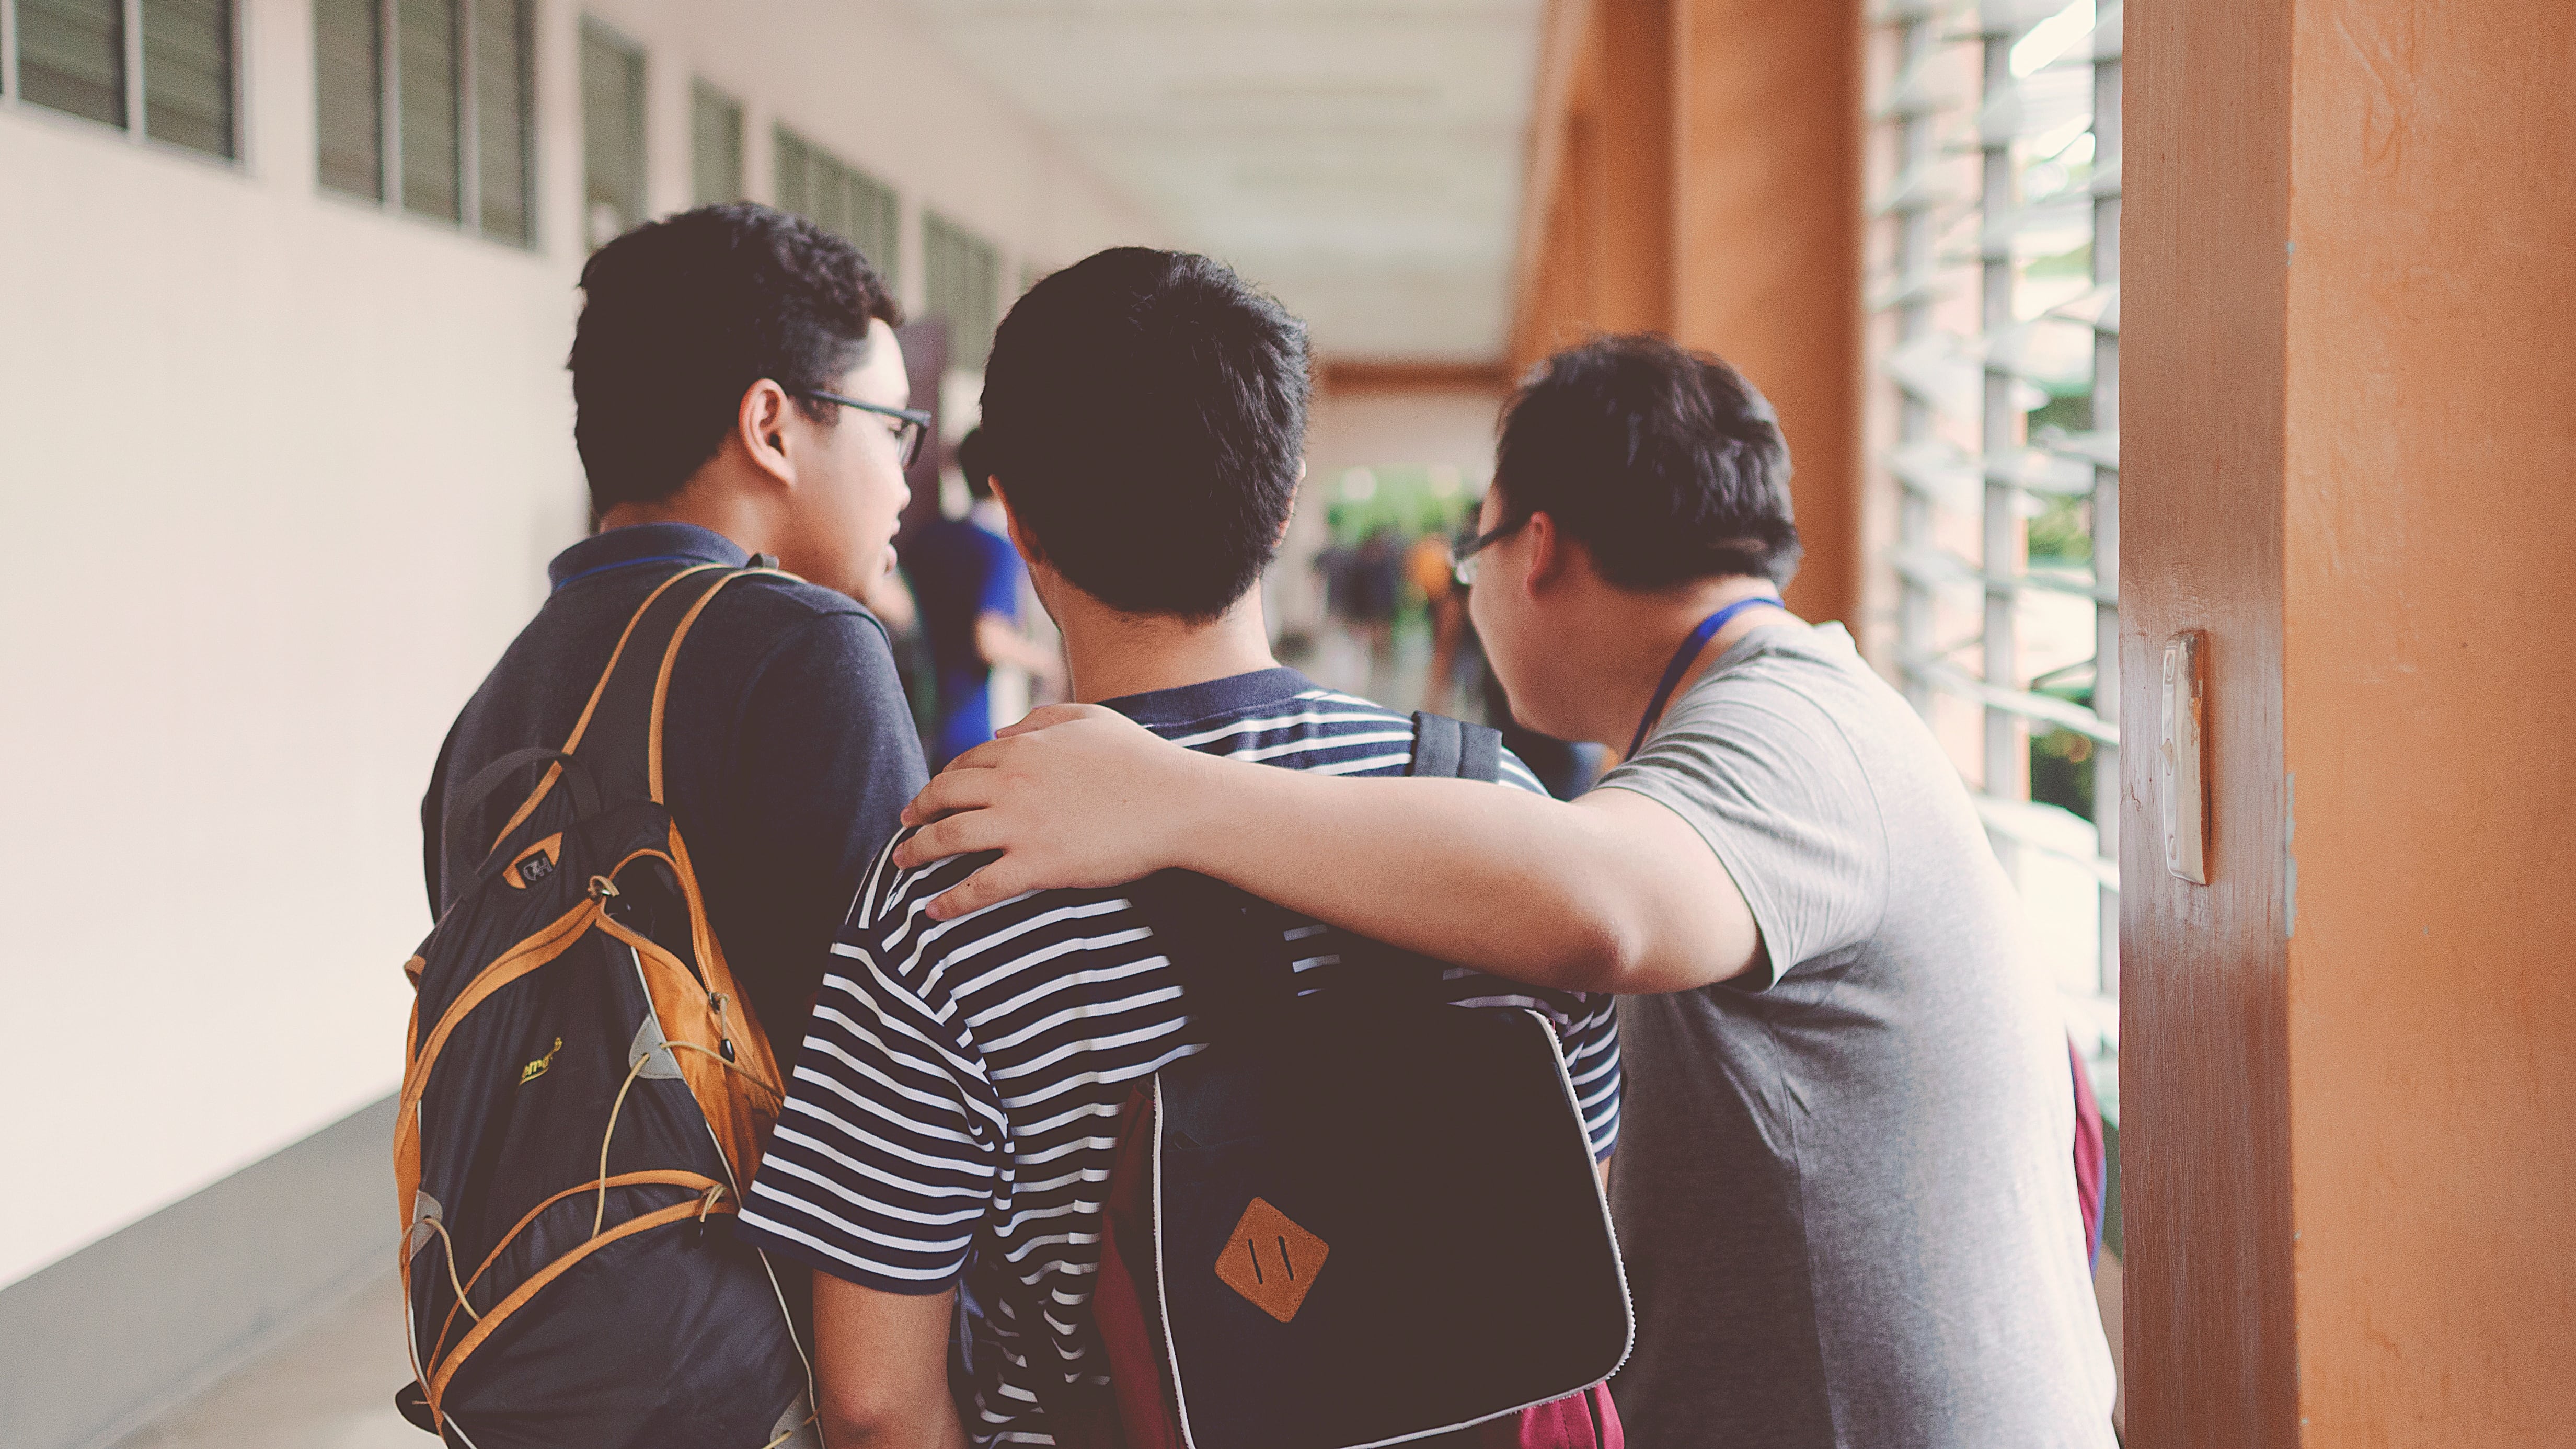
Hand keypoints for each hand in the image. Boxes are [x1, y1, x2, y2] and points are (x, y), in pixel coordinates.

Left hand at [895, 704, 1208, 917]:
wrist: (1176, 803)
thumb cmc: (1141, 759)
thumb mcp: (1090, 718)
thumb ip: (1041, 719)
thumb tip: (1002, 730)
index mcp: (1024, 747)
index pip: (965, 763)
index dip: (943, 780)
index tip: (934, 796)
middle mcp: (1012, 782)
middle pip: (943, 796)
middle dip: (916, 811)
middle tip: (904, 826)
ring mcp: (1021, 824)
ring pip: (948, 837)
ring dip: (916, 852)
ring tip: (901, 863)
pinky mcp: (1037, 864)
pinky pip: (979, 886)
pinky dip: (950, 901)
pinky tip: (933, 911)